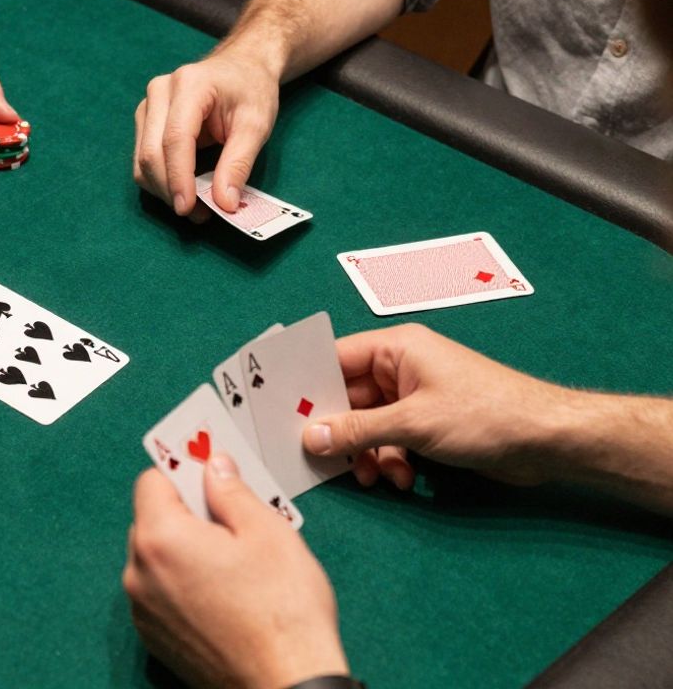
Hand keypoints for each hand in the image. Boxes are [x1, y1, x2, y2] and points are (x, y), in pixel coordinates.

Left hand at [124, 454, 347, 687]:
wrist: (287, 685)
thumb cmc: (283, 613)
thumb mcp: (267, 531)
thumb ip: (231, 491)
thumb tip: (214, 465)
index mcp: (160, 539)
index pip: (153, 480)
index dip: (184, 471)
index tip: (209, 469)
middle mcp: (139, 574)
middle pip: (152, 519)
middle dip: (188, 512)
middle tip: (234, 520)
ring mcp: (143, 610)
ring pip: (158, 557)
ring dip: (187, 549)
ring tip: (236, 562)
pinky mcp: (155, 637)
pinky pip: (162, 592)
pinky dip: (185, 583)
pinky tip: (225, 593)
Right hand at [134, 46, 278, 219]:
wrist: (241, 66)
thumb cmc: (251, 90)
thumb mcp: (257, 124)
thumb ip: (239, 164)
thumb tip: (224, 204)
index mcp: (189, 85)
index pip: (175, 139)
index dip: (179, 178)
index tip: (189, 209)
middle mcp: (160, 91)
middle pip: (152, 153)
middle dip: (171, 190)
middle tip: (200, 215)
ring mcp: (148, 105)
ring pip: (142, 161)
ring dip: (164, 190)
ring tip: (196, 206)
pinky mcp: (145, 120)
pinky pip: (143, 160)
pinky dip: (161, 182)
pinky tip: (185, 190)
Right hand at [302, 324, 578, 488]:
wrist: (547, 439)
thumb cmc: (483, 414)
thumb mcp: (413, 422)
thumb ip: (358, 430)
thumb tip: (312, 438)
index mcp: (396, 348)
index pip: (334, 359)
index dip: (307, 385)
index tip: (280, 413)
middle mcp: (401, 368)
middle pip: (349, 398)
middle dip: (340, 432)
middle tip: (320, 459)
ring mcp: (415, 397)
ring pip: (369, 426)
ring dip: (368, 454)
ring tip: (374, 478)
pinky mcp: (428, 424)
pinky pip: (391, 441)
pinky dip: (391, 461)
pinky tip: (404, 480)